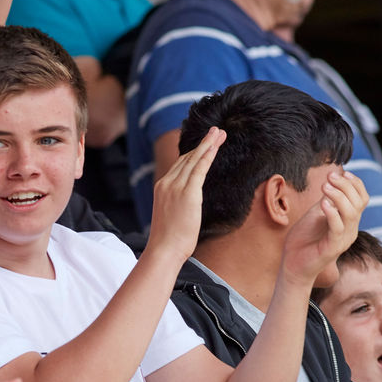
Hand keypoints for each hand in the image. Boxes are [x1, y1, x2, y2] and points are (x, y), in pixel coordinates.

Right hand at [148, 127, 225, 263]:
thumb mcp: (172, 216)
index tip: (205, 144)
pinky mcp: (187, 192)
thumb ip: (179, 203)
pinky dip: (207, 155)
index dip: (194, 152)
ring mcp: (175, 186)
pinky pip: (199, 168)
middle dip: (203, 144)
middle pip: (187, 157)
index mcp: (162, 187)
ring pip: (194, 159)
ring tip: (219, 133)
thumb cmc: (169, 240)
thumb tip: (189, 204)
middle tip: (216, 131)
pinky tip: (215, 146)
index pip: (180, 164)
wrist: (163, 249)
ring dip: (208, 144)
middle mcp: (167, 182)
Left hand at [281, 171, 367, 283]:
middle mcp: (350, 230)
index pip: (362, 198)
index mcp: (349, 221)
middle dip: (345, 186)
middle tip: (329, 177)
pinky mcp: (333, 248)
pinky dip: (332, 214)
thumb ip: (327, 200)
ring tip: (324, 187)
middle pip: (358, 203)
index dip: (355, 183)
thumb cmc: (304, 239)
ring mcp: (343, 240)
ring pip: (351, 214)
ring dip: (338, 196)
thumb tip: (333, 179)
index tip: (342, 172)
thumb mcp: (316, 213)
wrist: (293, 265)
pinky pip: (338, 228)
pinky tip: (323, 203)